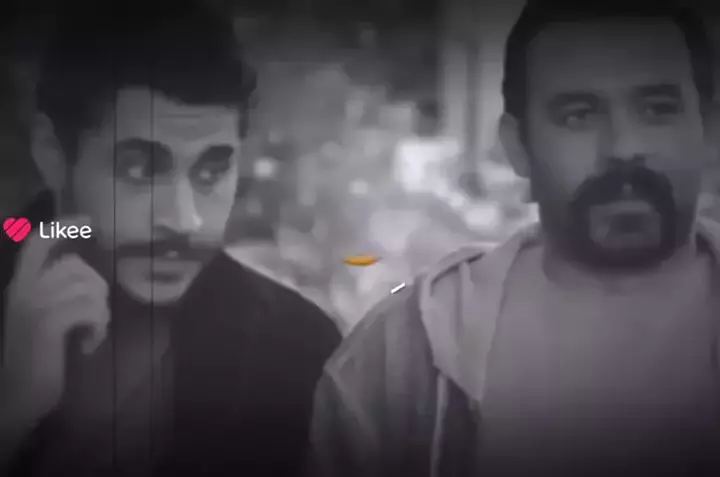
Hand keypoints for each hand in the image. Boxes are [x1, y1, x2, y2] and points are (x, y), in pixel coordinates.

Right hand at [0, 216, 109, 437]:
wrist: (15, 396)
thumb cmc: (34, 359)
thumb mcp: (42, 318)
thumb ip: (55, 292)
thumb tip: (85, 273)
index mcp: (20, 286)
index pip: (37, 243)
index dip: (63, 227)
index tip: (88, 221)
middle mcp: (24, 290)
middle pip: (76, 266)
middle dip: (97, 288)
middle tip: (94, 316)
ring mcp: (35, 305)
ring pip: (87, 287)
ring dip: (100, 311)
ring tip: (92, 332)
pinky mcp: (48, 324)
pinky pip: (90, 309)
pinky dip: (98, 328)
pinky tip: (88, 345)